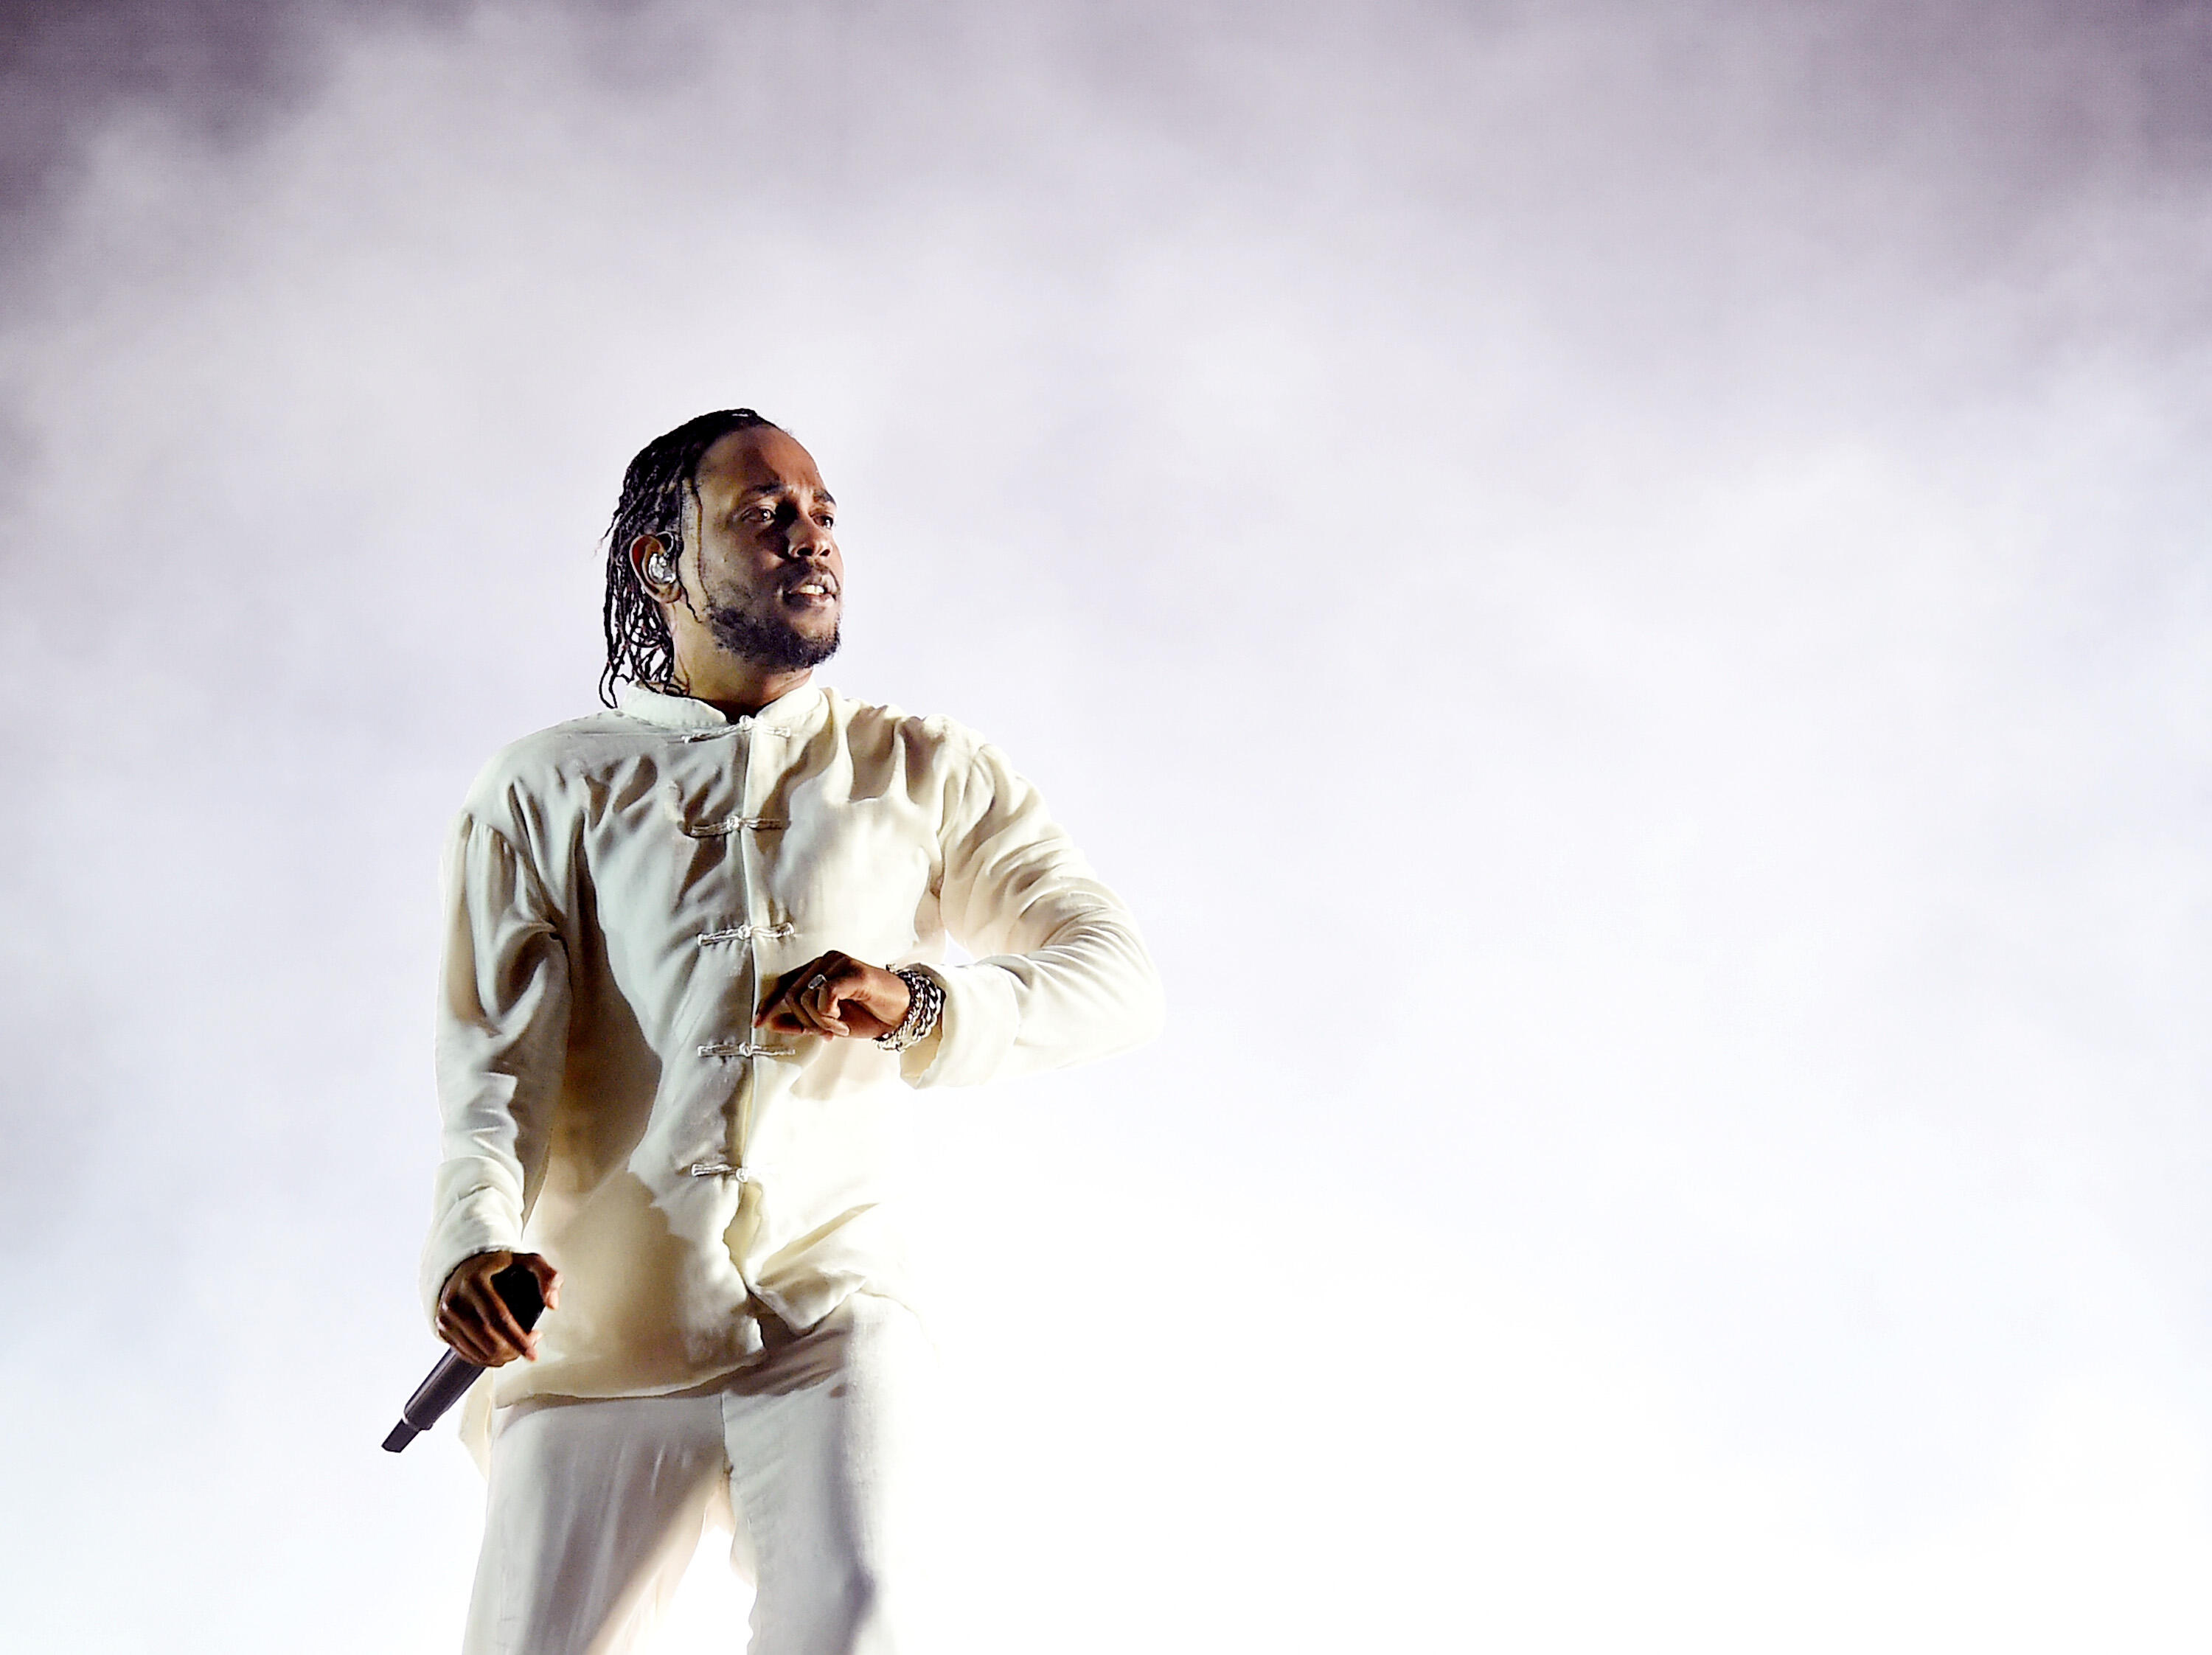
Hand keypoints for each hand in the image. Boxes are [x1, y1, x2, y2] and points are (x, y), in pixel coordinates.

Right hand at [435, 1250, 558, 1367]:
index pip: (498, 1319)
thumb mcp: (526, 1261)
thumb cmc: (498, 1265)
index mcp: (474, 1282)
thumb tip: (552, 1304)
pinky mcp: (442, 1329)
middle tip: (530, 1346)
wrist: (463, 1265)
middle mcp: (455, 1301)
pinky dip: (486, 1359)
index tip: (533, 1354)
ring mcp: (445, 1317)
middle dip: (513, 1351)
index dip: (518, 1340)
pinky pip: (466, 1354)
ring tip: (517, 1348)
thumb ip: (547, 1275)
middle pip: (487, 1341)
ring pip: (477, 1352)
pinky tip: (501, 1352)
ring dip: (502, 1358)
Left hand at [755, 950, 911, 1040]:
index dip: (768, 1003)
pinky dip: (829, 1015)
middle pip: (791, 994)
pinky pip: (825, 994)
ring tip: (838, 1029)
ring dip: (820, 1022)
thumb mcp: (826, 1022)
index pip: (783, 982)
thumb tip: (770, 1023)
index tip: (758, 1023)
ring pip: (806, 996)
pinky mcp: (853, 971)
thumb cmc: (866, 1014)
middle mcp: (825, 960)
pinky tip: (842, 1023)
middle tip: (825, 1033)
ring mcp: (839, 962)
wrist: (901, 1013)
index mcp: (816, 969)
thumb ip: (800, 1021)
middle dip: (804, 1021)